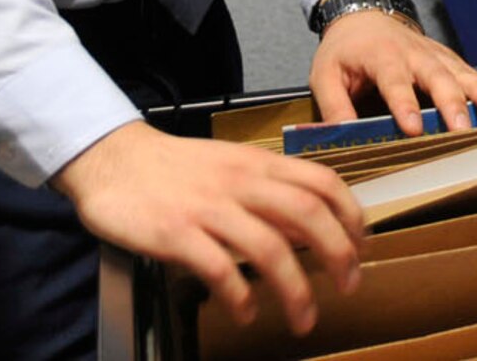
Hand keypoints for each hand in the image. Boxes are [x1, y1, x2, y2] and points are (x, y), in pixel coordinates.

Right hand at [52, 120, 363, 334]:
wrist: (114, 159)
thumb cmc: (176, 168)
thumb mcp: (232, 165)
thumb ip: (269, 189)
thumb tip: (310, 223)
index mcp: (258, 164)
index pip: (322, 182)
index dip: (351, 215)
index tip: (362, 245)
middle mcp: (241, 183)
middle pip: (307, 215)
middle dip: (337, 254)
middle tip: (349, 286)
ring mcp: (209, 208)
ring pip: (269, 247)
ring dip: (295, 289)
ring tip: (304, 317)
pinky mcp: (176, 233)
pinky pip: (219, 268)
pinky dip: (239, 295)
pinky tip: (246, 312)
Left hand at [309, 10, 476, 133]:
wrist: (362, 16)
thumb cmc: (344, 50)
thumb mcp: (324, 75)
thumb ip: (333, 106)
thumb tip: (341, 137)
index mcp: (380, 56)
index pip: (394, 81)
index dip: (404, 105)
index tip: (414, 128)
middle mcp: (411, 52)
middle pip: (435, 76)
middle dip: (450, 102)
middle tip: (462, 128)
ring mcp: (431, 53)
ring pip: (457, 70)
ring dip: (475, 89)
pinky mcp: (443, 57)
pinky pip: (465, 70)